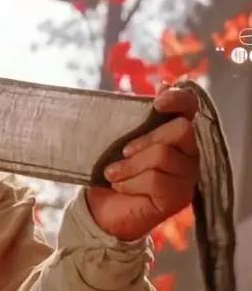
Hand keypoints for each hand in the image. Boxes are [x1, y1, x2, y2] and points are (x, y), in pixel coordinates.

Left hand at [85, 85, 198, 240]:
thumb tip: (161, 85)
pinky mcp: (180, 198)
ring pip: (163, 155)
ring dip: (129, 165)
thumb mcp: (119, 138)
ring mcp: (188, 176)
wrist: (102, 208)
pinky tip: (120, 187)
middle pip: (181, 130)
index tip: (157, 103)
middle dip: (146, 139)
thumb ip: (136, 115)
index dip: (179, 99)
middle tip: (123, 151)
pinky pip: (156, 180)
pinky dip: (130, 182)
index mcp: (176, 133)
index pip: (191, 107)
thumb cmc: (113, 168)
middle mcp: (190, 153)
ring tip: (112, 173)